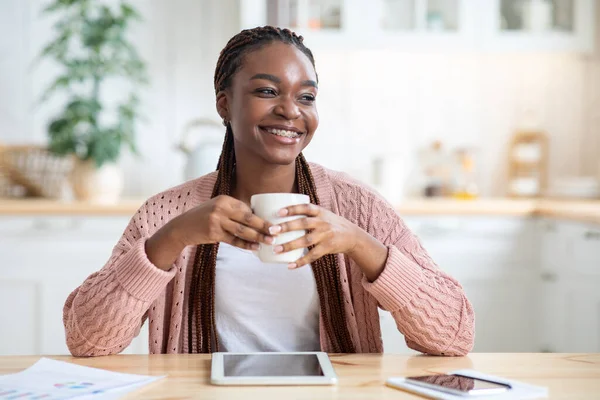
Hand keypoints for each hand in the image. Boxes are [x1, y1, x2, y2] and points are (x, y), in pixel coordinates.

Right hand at [146, 195, 273, 269]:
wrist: (182, 227)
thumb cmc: (204, 217)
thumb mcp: (218, 208)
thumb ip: (234, 211)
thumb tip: (257, 218)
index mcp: (225, 199)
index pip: (246, 209)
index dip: (260, 217)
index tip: (273, 222)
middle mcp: (221, 208)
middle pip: (247, 218)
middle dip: (263, 226)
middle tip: (276, 231)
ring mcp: (216, 221)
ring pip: (242, 231)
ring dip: (257, 237)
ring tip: (269, 241)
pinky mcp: (213, 233)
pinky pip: (234, 241)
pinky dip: (245, 245)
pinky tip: (255, 248)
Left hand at [269, 203, 359, 268]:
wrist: (352, 236)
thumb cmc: (332, 224)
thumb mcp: (323, 214)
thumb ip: (308, 213)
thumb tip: (282, 213)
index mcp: (320, 212)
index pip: (305, 207)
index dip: (292, 208)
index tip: (279, 212)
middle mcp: (323, 222)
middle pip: (303, 223)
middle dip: (286, 227)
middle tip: (272, 230)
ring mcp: (326, 235)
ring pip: (306, 240)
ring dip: (289, 245)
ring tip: (276, 249)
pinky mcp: (328, 247)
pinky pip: (312, 255)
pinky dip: (301, 261)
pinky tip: (290, 265)